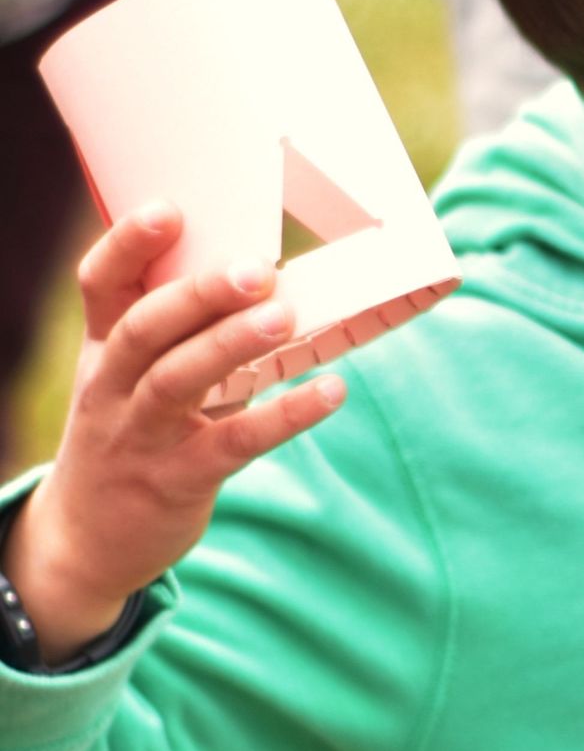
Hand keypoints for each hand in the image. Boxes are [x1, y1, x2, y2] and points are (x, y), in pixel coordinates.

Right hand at [0, 207, 341, 658]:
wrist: (85, 540)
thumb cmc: (136, 433)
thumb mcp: (138, 378)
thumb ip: (185, 331)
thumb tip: (266, 269)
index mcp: (104, 350)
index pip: (101, 286)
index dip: (128, 245)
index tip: (170, 209)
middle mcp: (114, 386)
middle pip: (146, 329)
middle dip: (198, 294)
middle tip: (258, 267)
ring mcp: (141, 435)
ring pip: (178, 382)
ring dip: (232, 346)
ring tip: (284, 316)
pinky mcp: (177, 480)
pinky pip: (232, 445)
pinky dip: (284, 417)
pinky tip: (331, 392)